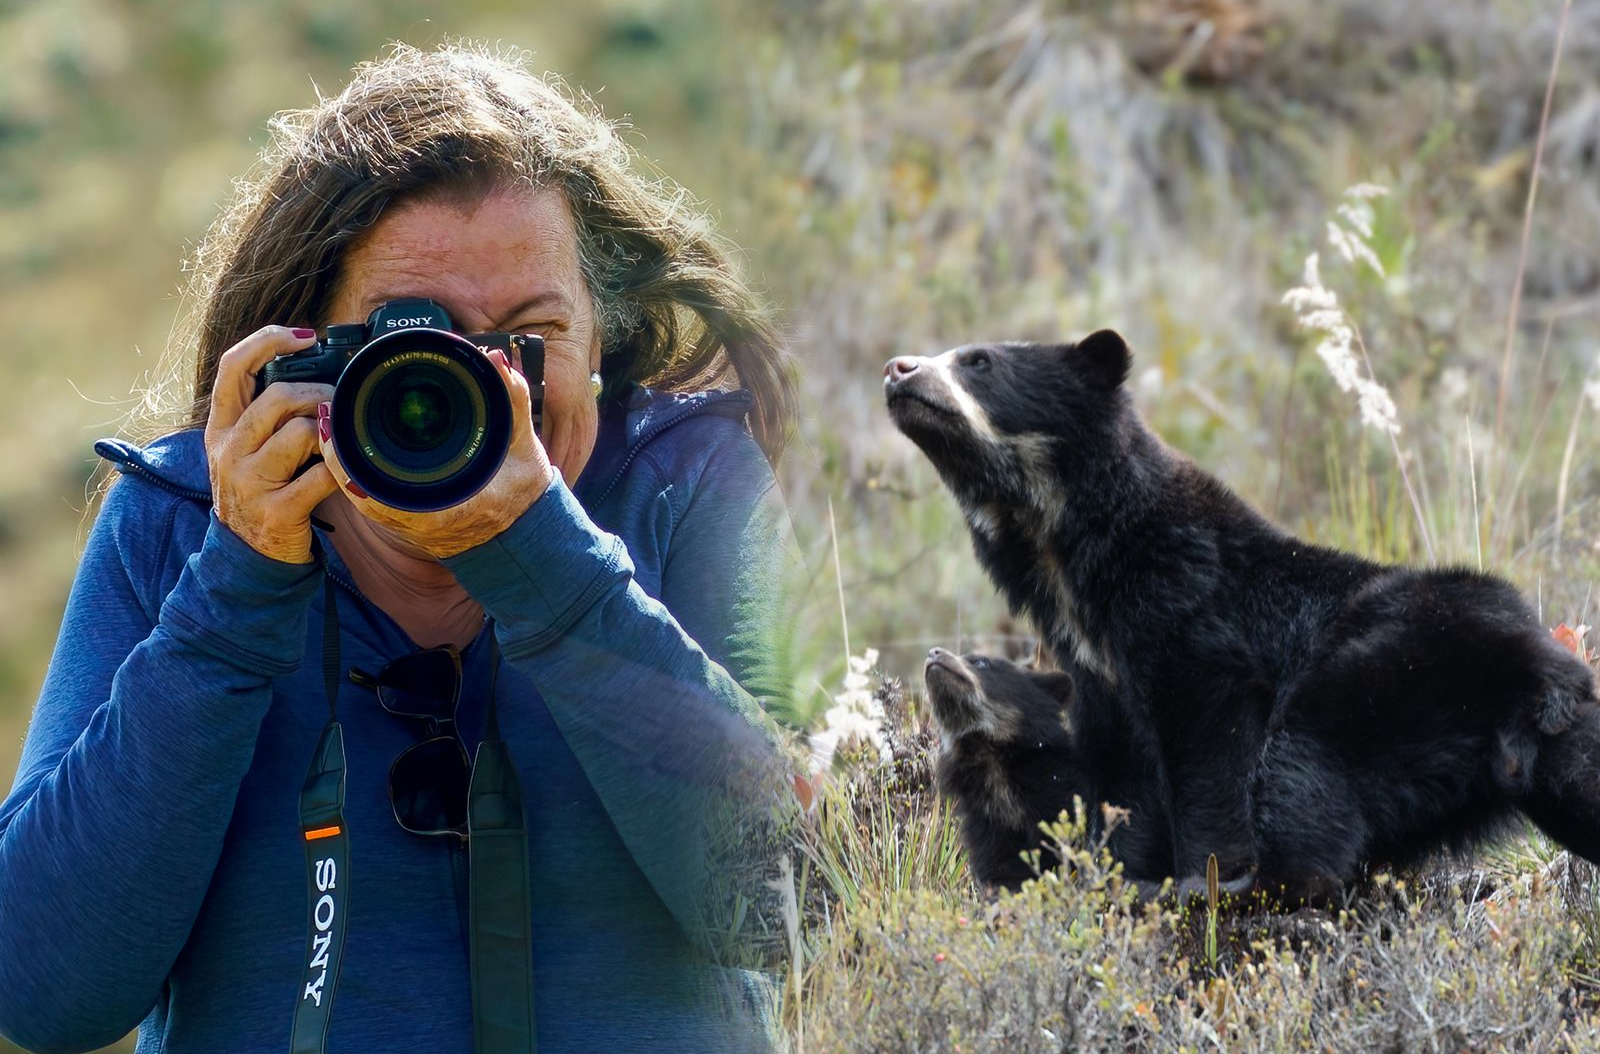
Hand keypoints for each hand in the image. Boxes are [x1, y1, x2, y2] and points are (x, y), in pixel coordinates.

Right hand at [203, 326, 338, 563]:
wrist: (248, 555)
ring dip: (330, 430)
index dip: (269, 341)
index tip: (306, 336)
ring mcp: (250, 482)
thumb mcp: (247, 448)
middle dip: (318, 392)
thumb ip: (268, 412)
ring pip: (300, 431)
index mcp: (220, 427)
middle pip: (277, 396)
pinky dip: (341, 469)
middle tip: (337, 401)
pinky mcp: (277, 511)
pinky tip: (345, 471)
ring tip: (336, 440)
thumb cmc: (259, 490)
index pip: (233, 366)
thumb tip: (316, 368)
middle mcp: (228, 450)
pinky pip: (321, 476)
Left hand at [316, 348, 555, 559]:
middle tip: (325, 413)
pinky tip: (345, 445)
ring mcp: (410, 523)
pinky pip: (370, 497)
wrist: (523, 532)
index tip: (334, 428)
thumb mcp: (524, 443)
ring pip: (360, 495)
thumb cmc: (522, 493)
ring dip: (343, 460)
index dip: (349, 463)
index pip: (381, 493)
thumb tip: (495, 359)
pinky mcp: (406, 519)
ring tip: (328, 424)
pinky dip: (355, 472)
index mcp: (446, 507)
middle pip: (359, 490)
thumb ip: (513, 399)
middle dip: (338, 450)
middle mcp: (421, 520)